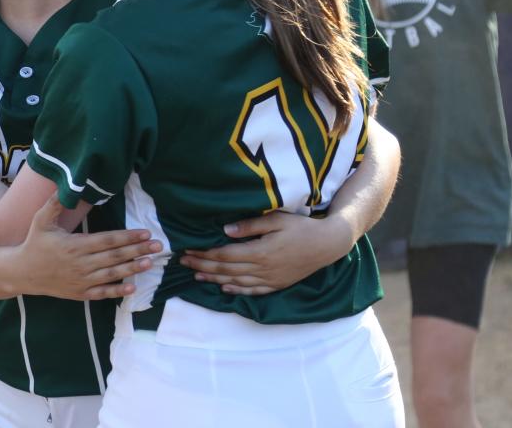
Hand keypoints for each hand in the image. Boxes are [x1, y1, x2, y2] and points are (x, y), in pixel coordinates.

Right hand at [18, 195, 162, 300]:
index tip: (144, 233)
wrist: (23, 272)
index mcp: (75, 245)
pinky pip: (102, 292)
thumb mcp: (41, 220)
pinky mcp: (80, 292)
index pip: (107, 240)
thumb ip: (55, 204)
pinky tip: (132, 288)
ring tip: (149, 263)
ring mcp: (81, 280)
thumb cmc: (35, 243)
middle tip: (157, 246)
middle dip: (137, 250)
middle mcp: (81, 263)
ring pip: (111, 274)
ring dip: (132, 269)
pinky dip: (117, 291)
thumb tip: (68, 186)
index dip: (127, 237)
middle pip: (114, 257)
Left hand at [180, 210, 353, 294]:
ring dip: (214, 279)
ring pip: (236, 282)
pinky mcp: (277, 284)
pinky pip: (252, 291)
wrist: (327, 245)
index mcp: (260, 251)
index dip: (205, 253)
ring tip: (197, 275)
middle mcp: (262, 269)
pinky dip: (236, 290)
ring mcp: (270, 279)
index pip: (224, 254)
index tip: (189, 249)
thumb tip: (226, 230)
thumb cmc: (301, 227)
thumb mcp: (276, 219)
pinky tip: (224, 288)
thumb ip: (250, 225)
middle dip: (203, 265)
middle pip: (226, 269)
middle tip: (184, 262)